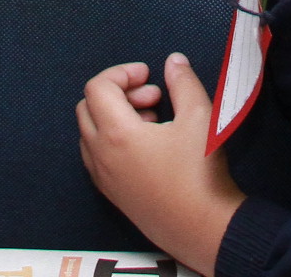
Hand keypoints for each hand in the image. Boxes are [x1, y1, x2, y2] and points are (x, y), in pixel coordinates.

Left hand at [78, 54, 243, 275]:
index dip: (122, 73)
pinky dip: (113, 140)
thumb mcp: (199, 117)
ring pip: (91, 133)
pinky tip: (148, 144)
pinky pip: (97, 156)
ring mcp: (103, 177)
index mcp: (116, 133)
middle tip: (152, 96)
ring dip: (114, 116)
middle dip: (118, 93)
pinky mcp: (112, 194)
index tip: (148, 75)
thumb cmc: (199, 173)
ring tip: (154, 119)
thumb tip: (173, 61)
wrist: (203, 228)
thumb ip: (183, 82)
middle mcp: (101, 155)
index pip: (97, 87)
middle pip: (88, 107)